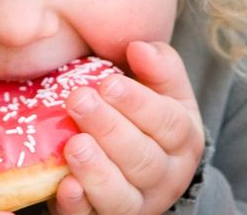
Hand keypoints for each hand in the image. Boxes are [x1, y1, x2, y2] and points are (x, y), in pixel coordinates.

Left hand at [51, 41, 203, 214]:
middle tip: (78, 101)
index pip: (168, 123)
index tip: (107, 83)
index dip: (138, 104)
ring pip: (121, 195)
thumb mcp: (159, 91)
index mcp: (182, 140)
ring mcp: (134, 202)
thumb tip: (140, 47)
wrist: (128, 167)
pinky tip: (64, 185)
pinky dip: (78, 204)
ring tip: (74, 144)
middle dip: (109, 129)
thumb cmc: (139, 117)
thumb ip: (157, 67)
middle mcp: (164, 177)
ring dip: (96, 170)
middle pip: (143, 158)